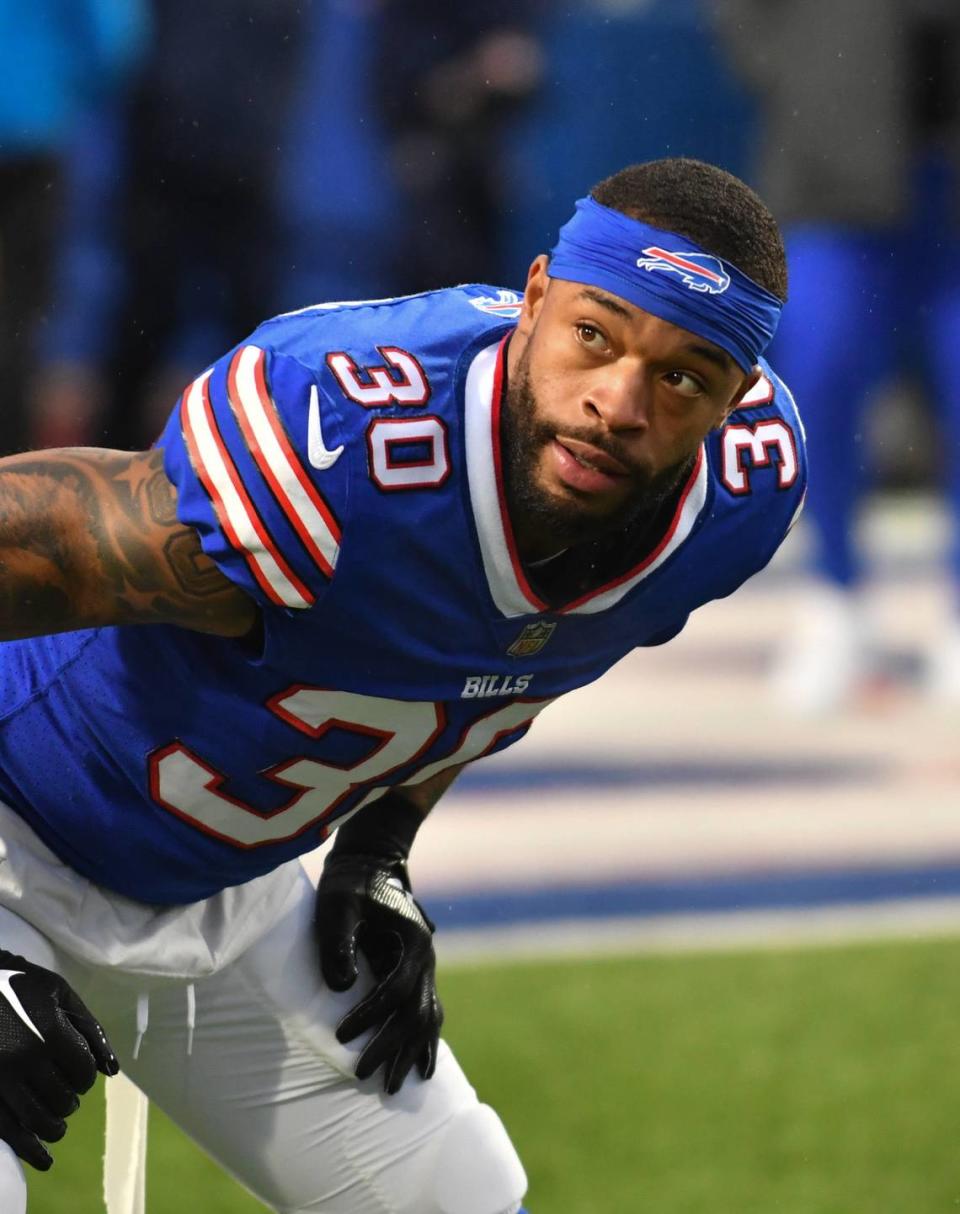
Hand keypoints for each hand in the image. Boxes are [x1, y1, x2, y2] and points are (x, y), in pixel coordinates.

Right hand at [0, 949, 118, 1169]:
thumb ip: (89, 1028)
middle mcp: (22, 1060)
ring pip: (38, 1122)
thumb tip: (112, 1070)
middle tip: (67, 1094)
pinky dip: (28, 1151)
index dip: (86, 1076)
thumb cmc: (19, 986)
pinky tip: (43, 1159)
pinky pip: (8, 1132)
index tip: (80, 1072)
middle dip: (70, 1100)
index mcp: (47, 1033)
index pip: (82, 1072)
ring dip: (54, 1127)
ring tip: (58, 1123)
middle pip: (62, 1100)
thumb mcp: (58, 993)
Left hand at [315, 854, 441, 1094]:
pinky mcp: (415, 974)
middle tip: (362, 1076)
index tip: (342, 1035)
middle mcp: (426, 958)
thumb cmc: (349, 883)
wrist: (370, 865)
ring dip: (410, 1054)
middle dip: (391, 1047)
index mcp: (413, 940)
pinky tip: (422, 1070)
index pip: (396, 989)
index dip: (370, 1014)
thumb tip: (341, 988)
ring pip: (427, 1019)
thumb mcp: (338, 905)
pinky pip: (428, 1015)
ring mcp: (425, 968)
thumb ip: (339, 941)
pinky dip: (425, 1043)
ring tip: (392, 1088)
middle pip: (416, 1012)